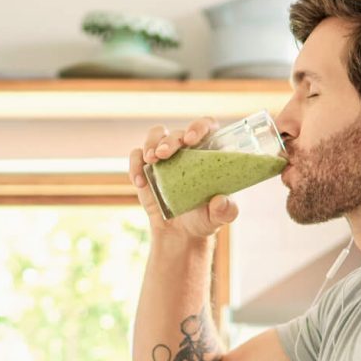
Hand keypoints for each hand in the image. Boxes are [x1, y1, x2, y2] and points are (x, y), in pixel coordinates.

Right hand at [127, 117, 239, 238]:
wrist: (181, 233)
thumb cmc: (205, 218)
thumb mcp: (220, 216)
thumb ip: (226, 210)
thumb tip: (221, 201)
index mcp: (209, 153)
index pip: (207, 127)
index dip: (199, 126)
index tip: (191, 138)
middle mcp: (187, 150)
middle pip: (178, 133)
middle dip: (170, 141)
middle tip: (165, 154)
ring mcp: (166, 157)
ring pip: (155, 136)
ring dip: (151, 144)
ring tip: (151, 161)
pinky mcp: (147, 167)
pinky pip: (136, 156)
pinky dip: (135, 165)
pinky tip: (141, 182)